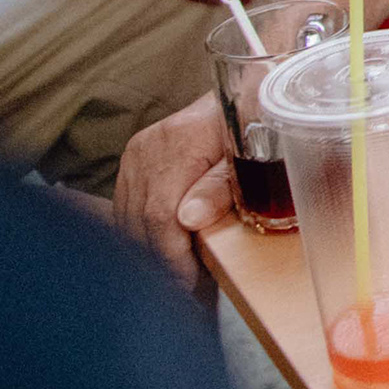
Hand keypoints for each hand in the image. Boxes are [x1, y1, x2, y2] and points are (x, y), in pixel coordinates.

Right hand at [115, 91, 235, 288]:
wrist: (248, 93)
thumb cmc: (260, 125)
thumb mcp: (254, 157)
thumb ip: (223, 186)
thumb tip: (188, 218)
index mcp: (179, 142)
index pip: (161, 214)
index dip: (172, 256)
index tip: (188, 286)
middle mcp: (149, 148)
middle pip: (140, 222)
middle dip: (162, 264)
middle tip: (189, 295)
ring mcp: (137, 155)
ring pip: (128, 220)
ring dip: (150, 254)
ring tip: (180, 281)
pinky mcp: (134, 163)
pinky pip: (127, 210)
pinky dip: (144, 237)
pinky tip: (165, 255)